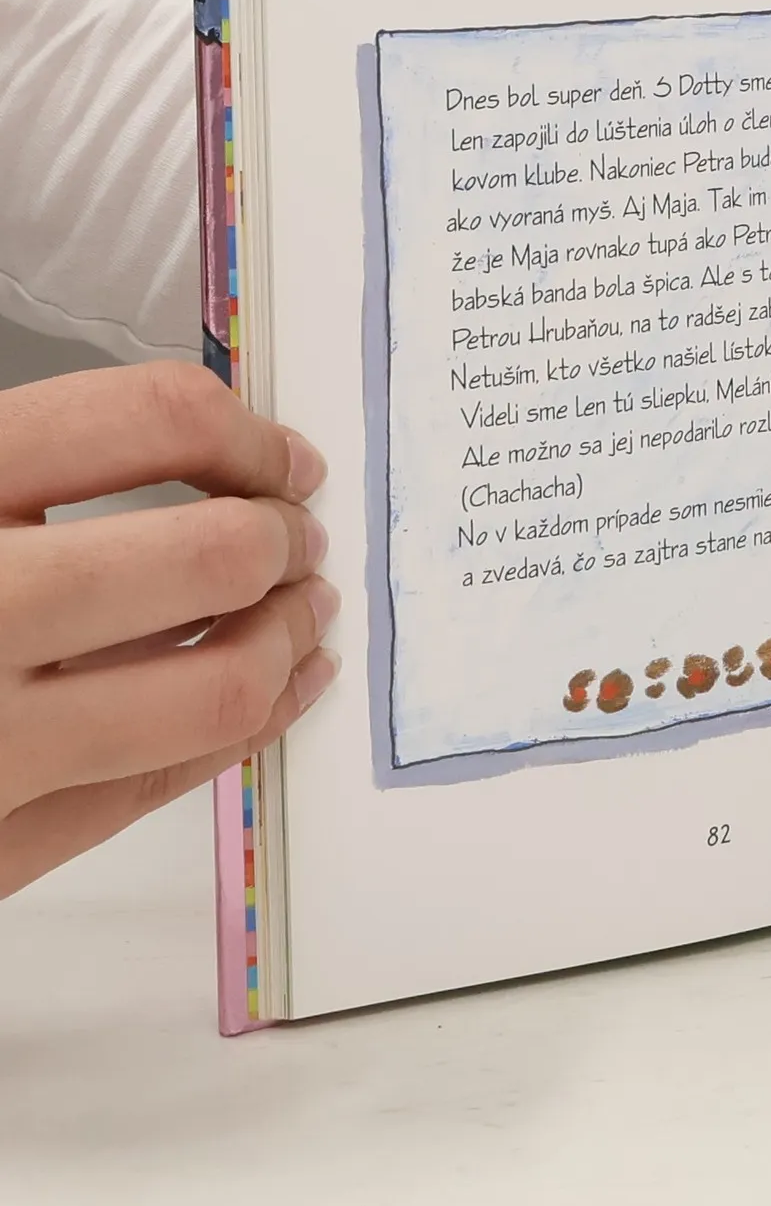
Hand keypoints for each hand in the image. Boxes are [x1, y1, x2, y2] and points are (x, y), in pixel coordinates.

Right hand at [0, 363, 337, 896]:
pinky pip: (157, 786)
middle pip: (209, 554)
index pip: (146, 420)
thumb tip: (182, 438)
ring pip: (213, 687)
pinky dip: (245, 730)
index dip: (243, 429)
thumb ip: (7, 461)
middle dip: (280, 539)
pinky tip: (279, 692)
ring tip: (306, 611)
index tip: (279, 451)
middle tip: (299, 535)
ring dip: (288, 639)